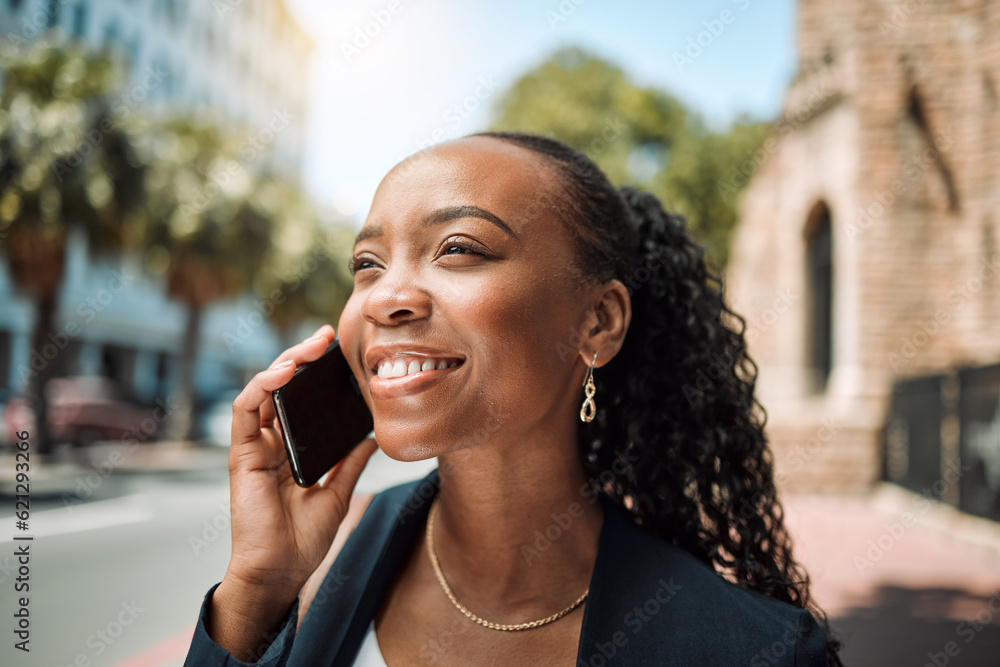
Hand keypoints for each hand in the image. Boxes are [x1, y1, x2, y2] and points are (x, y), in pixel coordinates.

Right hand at [208, 324, 376, 657]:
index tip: (341, 354)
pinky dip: (261, 387)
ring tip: (308, 348)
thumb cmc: (303, 539)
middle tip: (326, 337)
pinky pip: (245, 411)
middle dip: (301, 358)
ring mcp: (255, 446)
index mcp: (292, 449)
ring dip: (283, 363)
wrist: (281, 572)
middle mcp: (271, 443)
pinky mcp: (242, 454)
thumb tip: (372, 438)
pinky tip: (282, 373)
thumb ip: (349, 464)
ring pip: (263, 390)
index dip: (316, 376)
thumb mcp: (338, 493)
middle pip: (282, 388)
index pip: (301, 401)